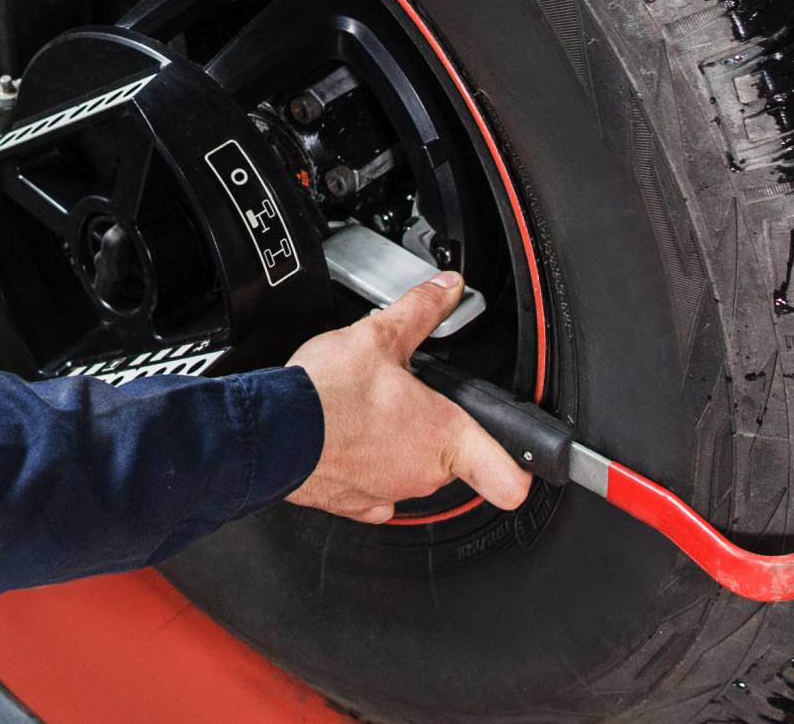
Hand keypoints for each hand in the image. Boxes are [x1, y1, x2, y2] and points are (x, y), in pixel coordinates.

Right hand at [283, 272, 534, 521]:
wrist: (271, 431)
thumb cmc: (324, 395)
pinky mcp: (355, 506)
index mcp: (443, 436)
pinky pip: (374, 492)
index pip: (511, 478)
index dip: (522, 469)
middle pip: (450, 459)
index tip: (523, 460)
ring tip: (367, 413)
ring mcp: (389, 493)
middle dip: (432, 430)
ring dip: (396, 447)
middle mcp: (422, 474)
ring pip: (410, 472)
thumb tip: (445, 288)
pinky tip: (347, 441)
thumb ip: (420, 310)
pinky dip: (365, 469)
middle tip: (407, 400)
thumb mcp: (378, 335)